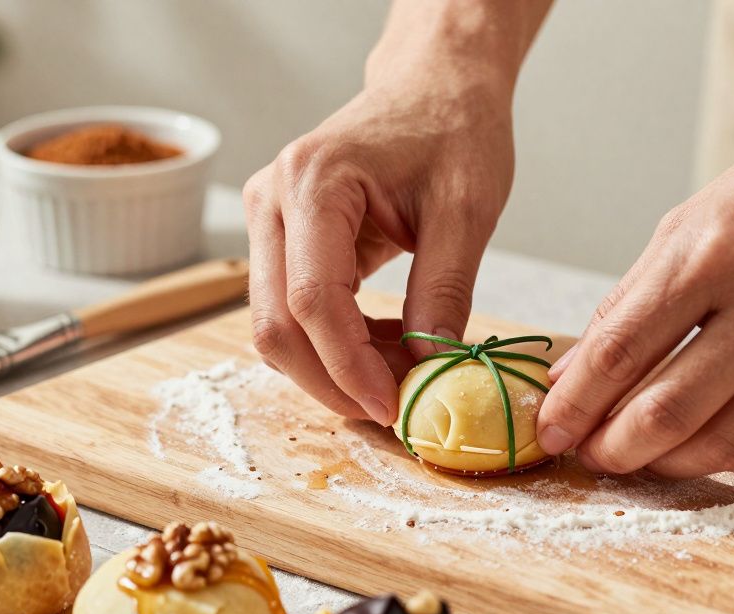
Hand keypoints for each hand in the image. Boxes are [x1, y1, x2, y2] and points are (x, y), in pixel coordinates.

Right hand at [243, 73, 514, 424]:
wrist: (432, 85)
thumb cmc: (453, 129)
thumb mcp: (466, 210)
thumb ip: (444, 292)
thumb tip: (428, 371)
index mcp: (313, 181)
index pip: (312, 299)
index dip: (349, 366)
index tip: (393, 407)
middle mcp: (271, 199)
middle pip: (275, 324)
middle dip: (331, 381)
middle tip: (394, 409)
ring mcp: (267, 219)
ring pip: (275, 326)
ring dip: (330, 367)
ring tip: (399, 373)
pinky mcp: (279, 238)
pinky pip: (290, 311)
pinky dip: (332, 344)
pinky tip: (385, 345)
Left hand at [536, 98, 733, 477]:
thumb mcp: (692, 220)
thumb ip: (628, 302)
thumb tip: (570, 376)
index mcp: (712, 253)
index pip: (619, 353)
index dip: (573, 405)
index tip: (549, 431)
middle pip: (667, 412)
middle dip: (613, 449)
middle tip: (591, 457)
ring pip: (725, 441)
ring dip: (666, 464)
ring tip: (638, 458)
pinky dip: (726, 445)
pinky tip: (698, 440)